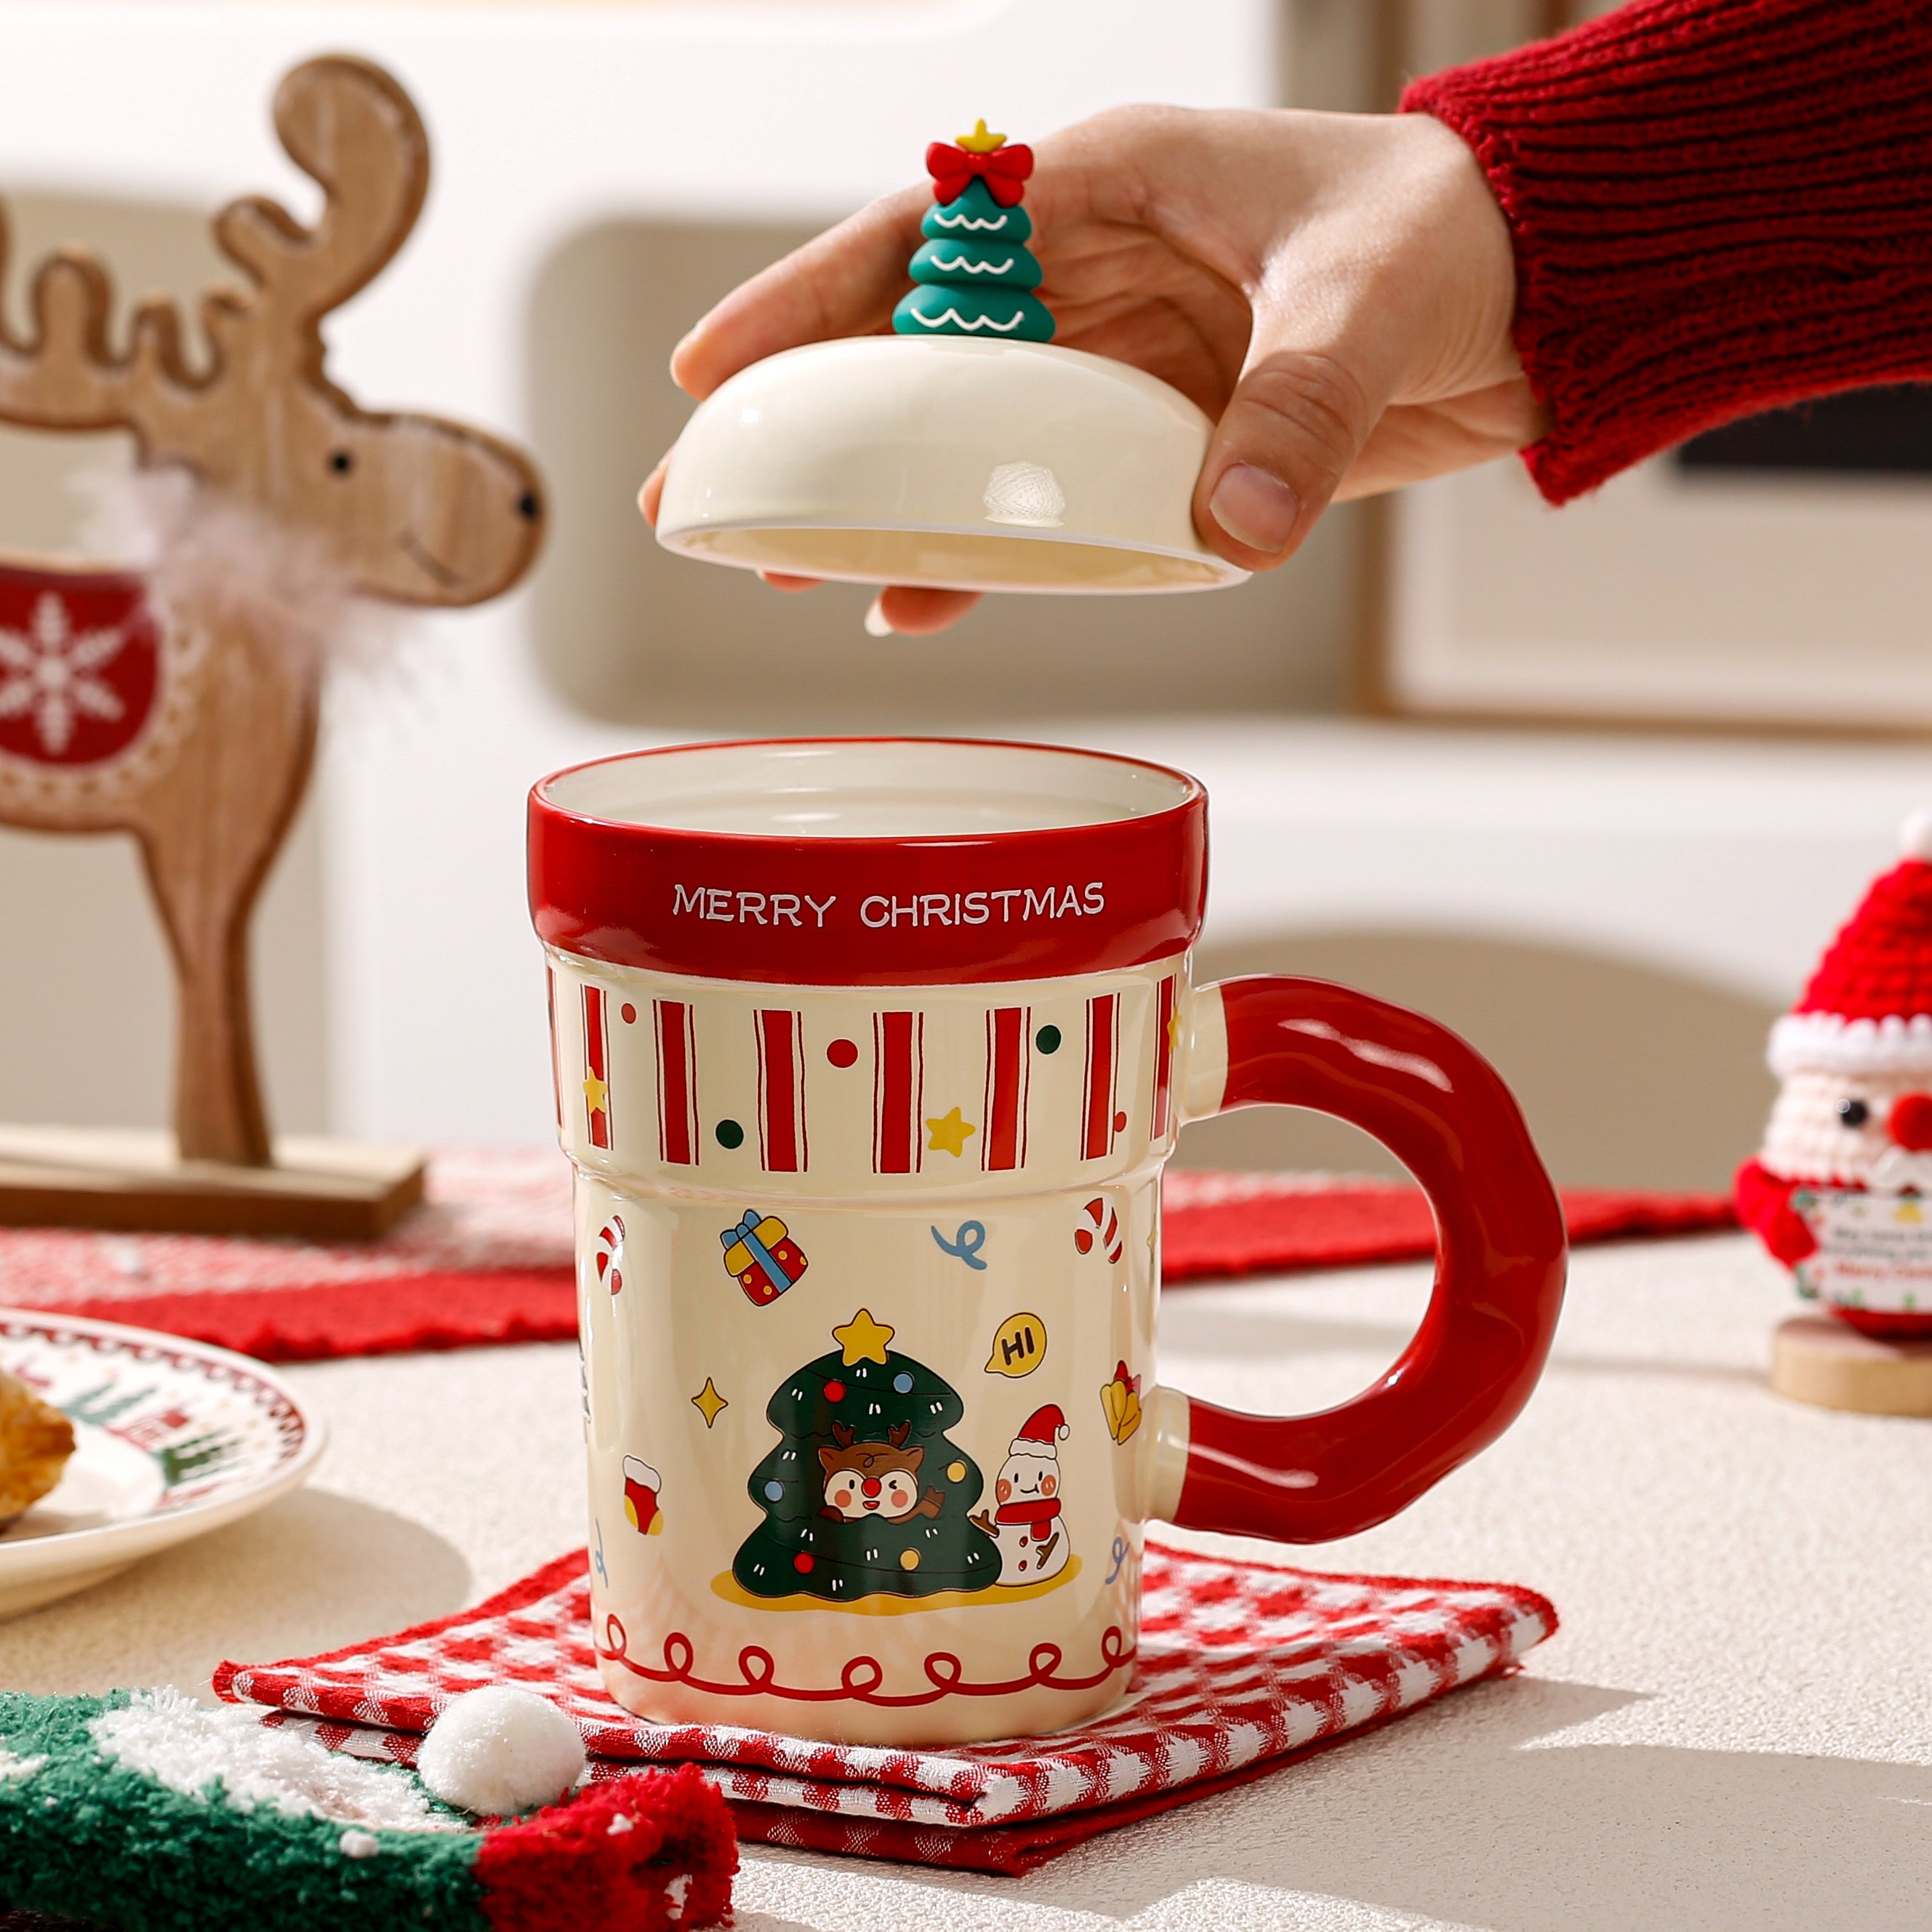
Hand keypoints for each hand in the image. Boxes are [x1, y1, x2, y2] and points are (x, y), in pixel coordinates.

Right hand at [640, 105, 1539, 634]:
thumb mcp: (1369, 298)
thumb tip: (1223, 529)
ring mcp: (1119, 369)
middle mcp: (1094, 279)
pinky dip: (988, 558)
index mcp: (1109, 189)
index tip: (709, 370)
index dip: (803, 303)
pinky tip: (918, 606)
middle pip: (911, 354)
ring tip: (784, 572)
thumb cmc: (1454, 234)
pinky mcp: (1159, 446)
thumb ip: (1293, 408)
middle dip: (805, 426)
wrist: (1540, 294)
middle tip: (701, 501)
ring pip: (962, 443)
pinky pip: (1047, 507)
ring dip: (875, 507)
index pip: (921, 241)